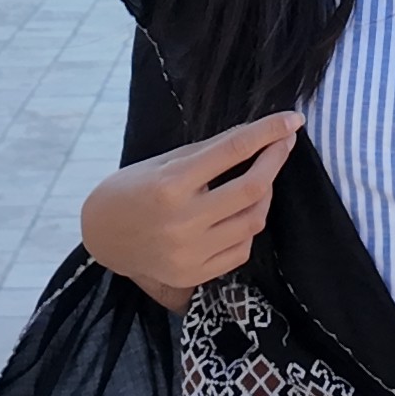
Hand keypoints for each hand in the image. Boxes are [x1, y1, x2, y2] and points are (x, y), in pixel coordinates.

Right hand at [80, 113, 299, 311]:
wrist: (102, 237)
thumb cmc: (132, 189)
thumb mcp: (164, 161)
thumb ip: (209, 152)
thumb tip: (257, 134)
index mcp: (171, 184)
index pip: (232, 150)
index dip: (267, 132)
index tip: (292, 120)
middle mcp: (183, 221)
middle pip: (252, 188)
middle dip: (275, 160)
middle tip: (284, 143)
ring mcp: (190, 253)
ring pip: (253, 220)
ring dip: (265, 194)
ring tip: (259, 179)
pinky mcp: (195, 275)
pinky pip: (242, 249)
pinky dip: (248, 226)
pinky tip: (240, 213)